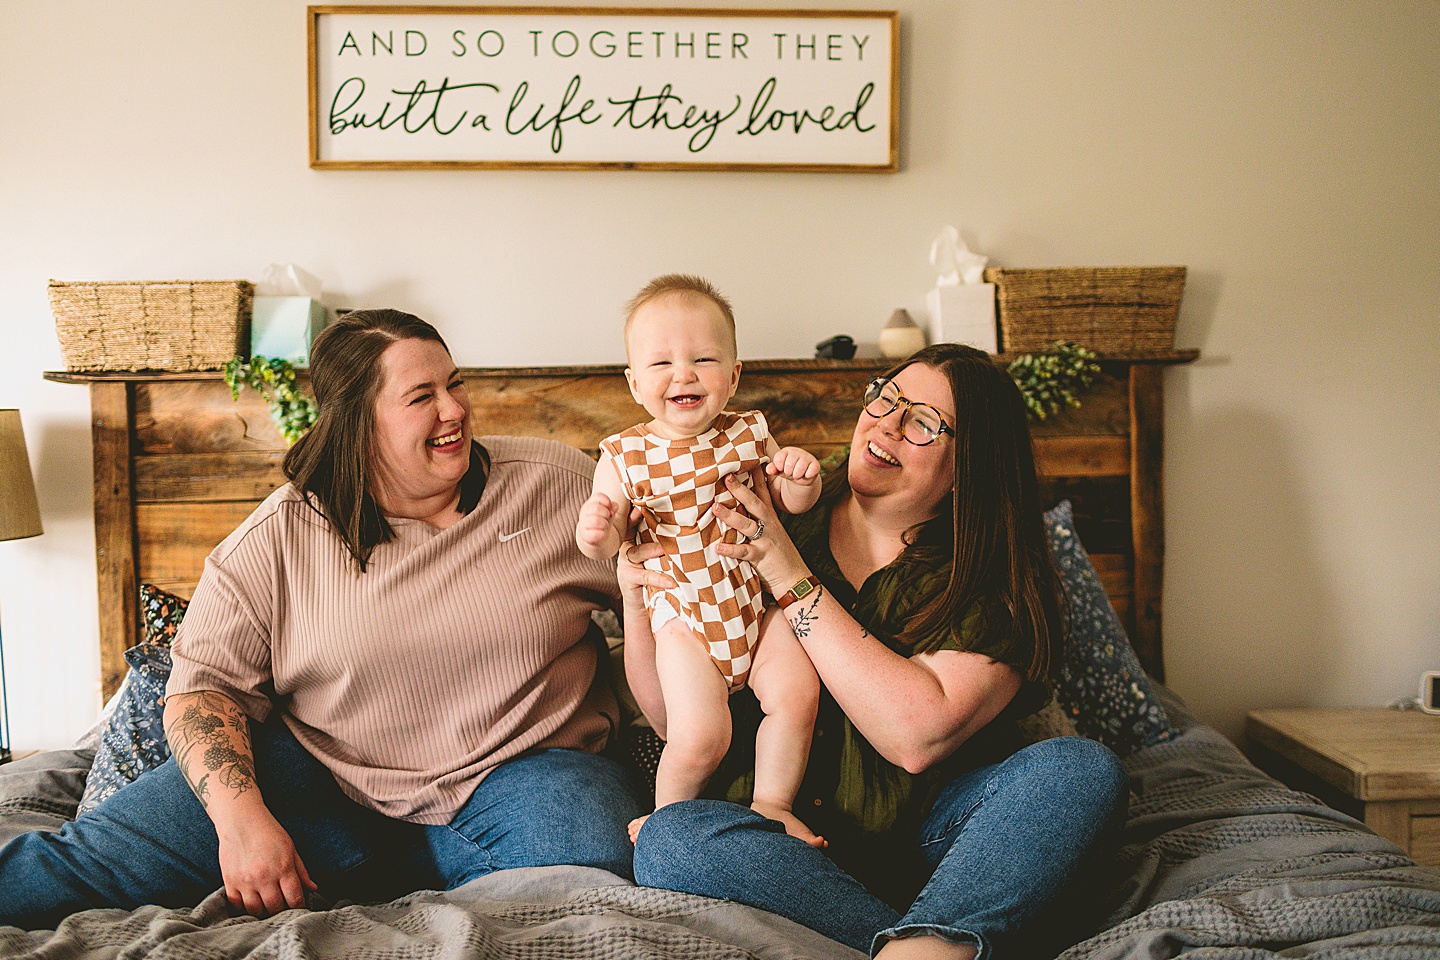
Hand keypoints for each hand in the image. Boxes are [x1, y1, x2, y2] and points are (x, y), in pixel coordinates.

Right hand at [216, 805, 315, 917]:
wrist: (241, 821)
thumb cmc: (269, 833)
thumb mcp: (291, 848)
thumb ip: (301, 871)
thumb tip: (313, 888)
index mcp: (283, 868)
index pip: (295, 898)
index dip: (299, 906)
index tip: (299, 907)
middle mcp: (264, 877)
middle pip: (275, 907)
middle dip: (282, 910)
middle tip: (283, 907)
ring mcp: (245, 881)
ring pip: (256, 910)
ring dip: (263, 911)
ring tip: (267, 905)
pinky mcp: (230, 882)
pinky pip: (237, 905)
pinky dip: (244, 907)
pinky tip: (251, 901)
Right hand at [577, 492, 620, 548]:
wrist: (596, 535)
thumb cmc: (603, 520)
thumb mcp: (609, 511)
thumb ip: (612, 506)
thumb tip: (615, 506)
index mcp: (590, 503)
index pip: (598, 496)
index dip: (607, 501)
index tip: (610, 506)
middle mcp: (584, 512)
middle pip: (596, 508)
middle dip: (606, 513)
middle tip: (608, 517)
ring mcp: (583, 523)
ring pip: (596, 521)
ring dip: (605, 524)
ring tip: (605, 525)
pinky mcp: (585, 535)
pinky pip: (595, 534)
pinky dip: (603, 534)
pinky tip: (603, 533)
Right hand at [616, 507, 674, 605]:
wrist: (643, 607)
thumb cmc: (657, 579)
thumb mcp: (661, 560)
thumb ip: (667, 545)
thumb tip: (691, 529)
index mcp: (635, 542)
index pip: (634, 524)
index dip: (635, 514)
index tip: (640, 504)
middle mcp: (628, 550)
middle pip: (633, 534)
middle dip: (639, 523)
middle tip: (651, 515)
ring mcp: (626, 564)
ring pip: (638, 552)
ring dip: (653, 550)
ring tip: (665, 549)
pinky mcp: (629, 579)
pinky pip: (645, 576)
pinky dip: (659, 578)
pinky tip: (671, 581)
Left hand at [714, 469, 811, 592]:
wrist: (796, 579)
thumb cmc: (779, 556)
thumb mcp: (771, 534)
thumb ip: (757, 521)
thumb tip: (738, 508)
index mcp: (770, 519)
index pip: (763, 494)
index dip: (757, 477)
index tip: (750, 460)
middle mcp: (768, 526)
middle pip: (754, 503)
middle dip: (740, 490)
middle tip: (726, 477)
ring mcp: (766, 541)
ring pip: (747, 525)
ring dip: (730, 516)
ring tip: (715, 507)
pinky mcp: (762, 558)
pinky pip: (745, 552)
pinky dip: (731, 549)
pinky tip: (718, 547)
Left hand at [768, 447, 820, 485]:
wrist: (802, 476)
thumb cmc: (788, 470)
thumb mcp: (778, 470)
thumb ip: (772, 469)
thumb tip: (769, 469)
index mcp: (786, 451)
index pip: (779, 459)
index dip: (779, 467)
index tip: (782, 469)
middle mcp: (797, 452)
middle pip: (789, 464)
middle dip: (788, 472)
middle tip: (790, 473)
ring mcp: (807, 457)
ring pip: (800, 467)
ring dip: (797, 475)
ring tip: (797, 475)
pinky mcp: (815, 464)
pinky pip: (812, 470)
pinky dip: (808, 475)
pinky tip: (806, 475)